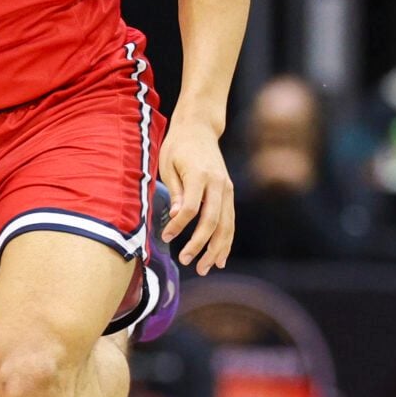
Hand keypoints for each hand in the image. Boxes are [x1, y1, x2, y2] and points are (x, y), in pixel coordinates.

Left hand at [158, 122, 235, 273]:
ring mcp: (227, 189)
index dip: (180, 226)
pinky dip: (226, 241)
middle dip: (200, 244)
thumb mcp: (168, 165)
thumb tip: (179, 216)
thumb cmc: (178, 147)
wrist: (199, 129)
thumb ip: (176, 192)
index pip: (192, 208)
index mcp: (199, 175)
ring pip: (226, 225)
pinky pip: (230, 221)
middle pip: (213, 220)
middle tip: (186, 261)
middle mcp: (218, 183)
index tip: (165, 237)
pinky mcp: (229, 193)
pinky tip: (220, 259)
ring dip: (216, 249)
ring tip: (203, 268)